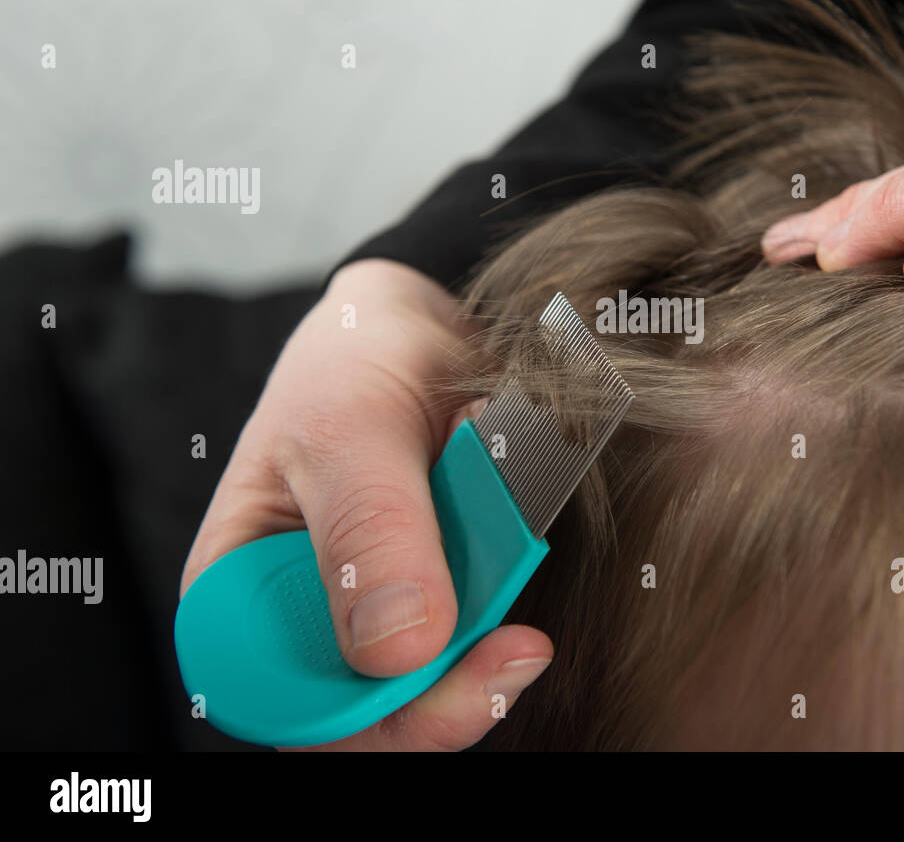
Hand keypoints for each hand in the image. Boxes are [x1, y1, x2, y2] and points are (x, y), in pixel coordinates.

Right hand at [180, 258, 551, 749]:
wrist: (422, 330)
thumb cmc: (352, 363)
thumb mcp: (347, 425)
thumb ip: (368, 528)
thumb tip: (398, 647)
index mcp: (240, 593)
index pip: (291, 707)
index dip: (371, 716)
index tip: (451, 669)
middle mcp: (307, 619)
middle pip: (380, 713)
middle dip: (455, 683)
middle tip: (521, 643)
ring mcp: (383, 612)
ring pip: (447, 677)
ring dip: (493, 617)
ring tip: (498, 519)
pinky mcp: (445, 596)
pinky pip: (491, 627)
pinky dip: (516, 586)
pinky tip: (515, 526)